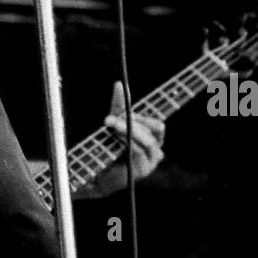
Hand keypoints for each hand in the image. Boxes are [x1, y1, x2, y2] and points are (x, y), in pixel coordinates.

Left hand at [76, 81, 164, 198]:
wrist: (100, 174)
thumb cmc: (110, 147)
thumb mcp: (115, 122)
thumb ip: (119, 104)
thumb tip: (119, 83)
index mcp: (154, 138)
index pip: (158, 124)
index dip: (143, 116)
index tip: (125, 111)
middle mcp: (156, 149)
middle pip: (157, 128)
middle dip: (135, 120)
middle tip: (113, 116)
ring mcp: (152, 161)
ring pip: (148, 140)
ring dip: (128, 129)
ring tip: (110, 123)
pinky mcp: (143, 170)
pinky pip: (139, 151)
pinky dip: (127, 141)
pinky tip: (115, 137)